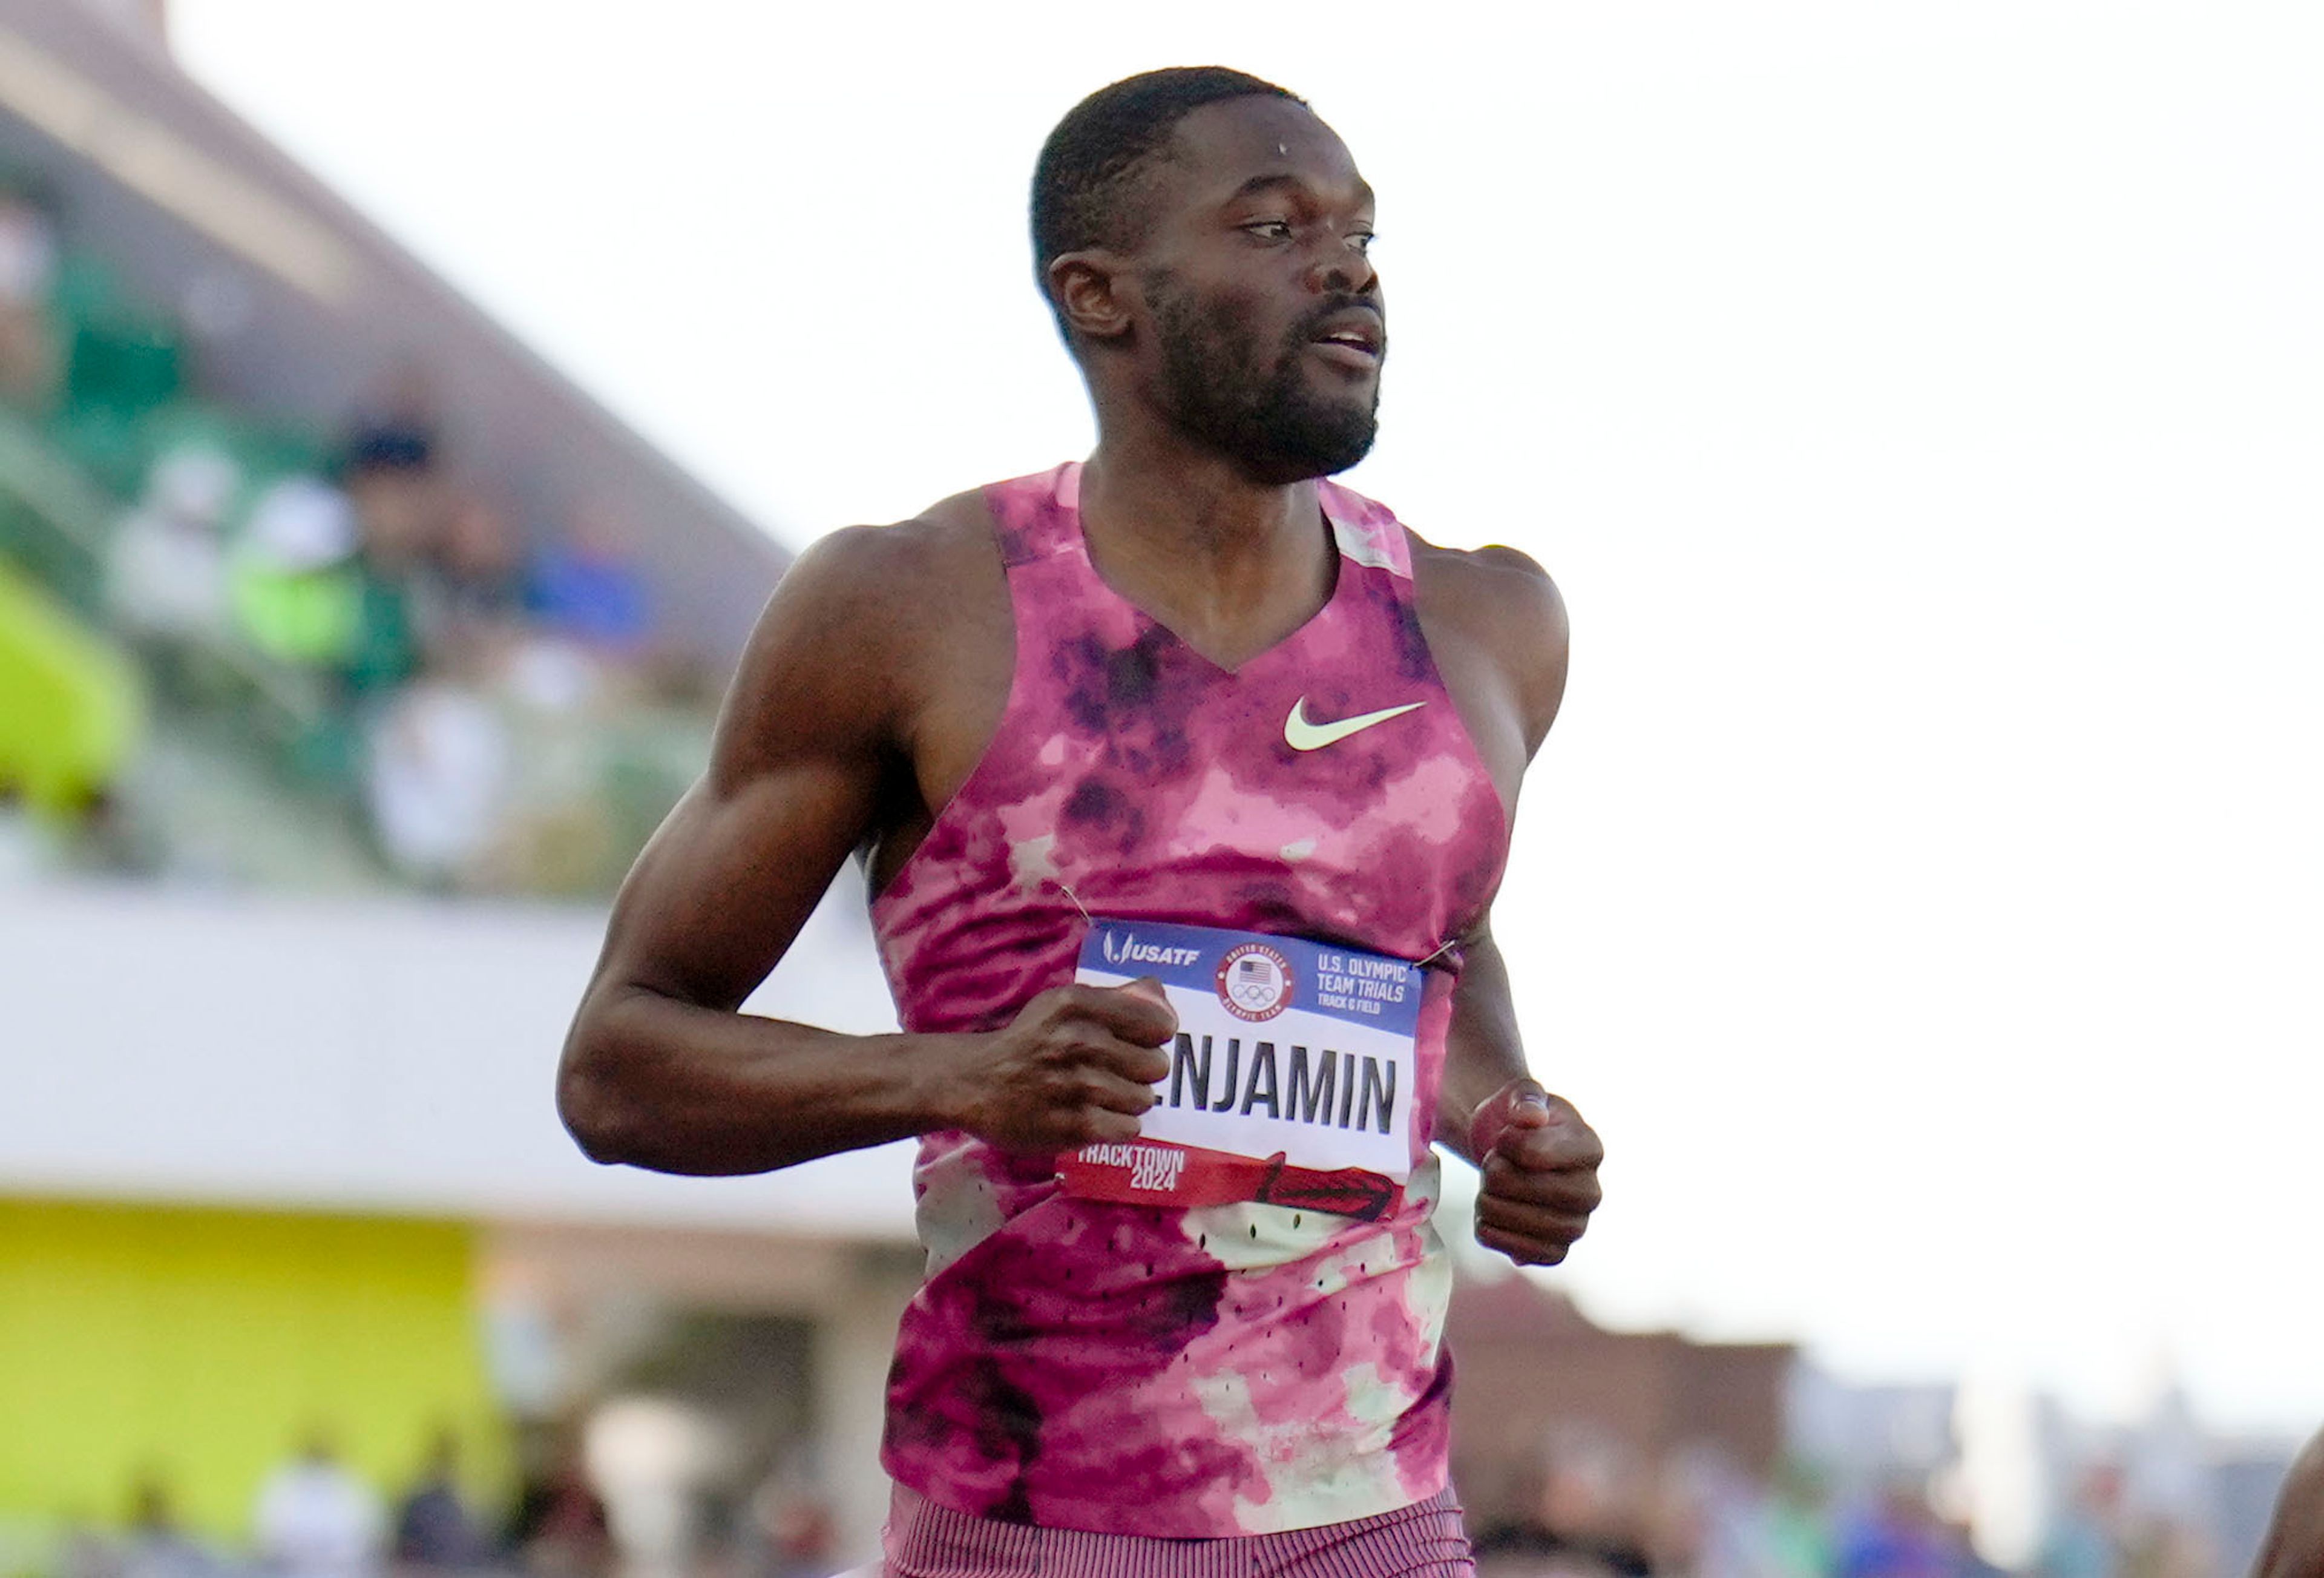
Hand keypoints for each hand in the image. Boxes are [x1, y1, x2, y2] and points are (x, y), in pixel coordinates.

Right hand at [946, 980, 1175, 1151]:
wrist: (976, 1083)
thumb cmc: (1029, 1040)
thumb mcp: (1063, 1003)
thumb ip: (1115, 997)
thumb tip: (1159, 992)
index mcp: (1079, 1004)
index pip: (1159, 1023)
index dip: (1154, 1036)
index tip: (1140, 1041)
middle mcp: (1080, 1041)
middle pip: (1156, 1065)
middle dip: (1141, 1071)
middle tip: (1114, 1071)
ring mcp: (1077, 1085)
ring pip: (1144, 1099)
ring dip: (1128, 1100)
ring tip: (1101, 1095)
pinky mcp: (1074, 1125)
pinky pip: (1128, 1129)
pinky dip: (1117, 1126)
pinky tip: (1096, 1115)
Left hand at [1468, 1079, 1602, 1266]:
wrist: (1506, 1148)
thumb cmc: (1517, 1119)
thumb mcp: (1519, 1094)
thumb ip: (1525, 1098)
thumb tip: (1530, 1116)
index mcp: (1589, 1148)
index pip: (1538, 1155)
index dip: (1508, 1144)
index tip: (1504, 1136)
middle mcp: (1591, 1191)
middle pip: (1538, 1194)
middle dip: (1498, 1176)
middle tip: (1491, 1164)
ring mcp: (1576, 1224)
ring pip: (1536, 1229)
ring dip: (1493, 1207)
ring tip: (1486, 1189)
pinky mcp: (1555, 1250)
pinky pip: (1528, 1256)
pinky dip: (1496, 1236)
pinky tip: (1486, 1216)